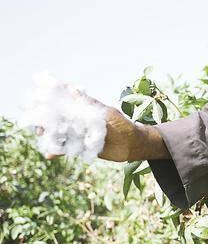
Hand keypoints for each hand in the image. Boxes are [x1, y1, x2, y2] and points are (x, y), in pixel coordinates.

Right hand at [36, 94, 168, 161]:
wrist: (133, 146)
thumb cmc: (123, 125)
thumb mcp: (106, 114)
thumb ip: (90, 105)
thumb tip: (73, 89)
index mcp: (85, 110)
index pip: (65, 103)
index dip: (51, 100)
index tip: (37, 98)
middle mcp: (81, 121)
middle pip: (58, 120)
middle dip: (46, 121)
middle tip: (39, 125)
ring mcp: (80, 135)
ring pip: (60, 134)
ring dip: (50, 136)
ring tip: (43, 138)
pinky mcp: (82, 148)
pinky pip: (66, 149)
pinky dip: (58, 151)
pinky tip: (50, 154)